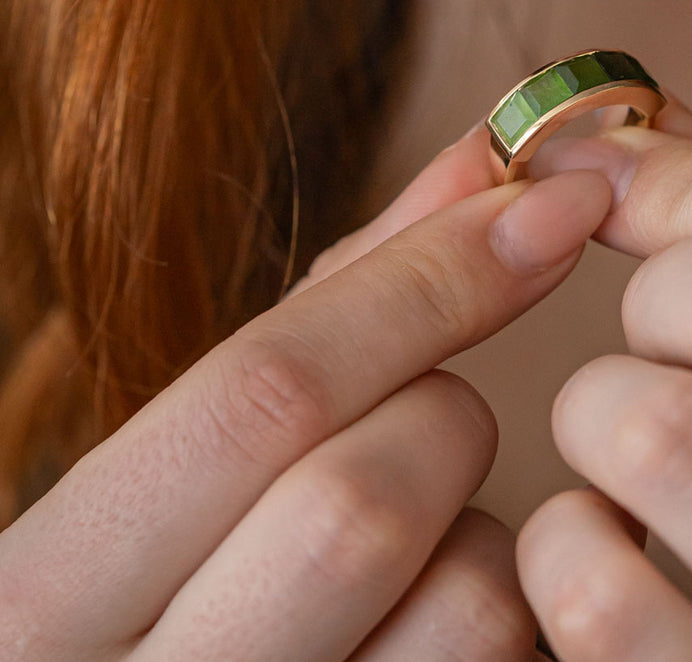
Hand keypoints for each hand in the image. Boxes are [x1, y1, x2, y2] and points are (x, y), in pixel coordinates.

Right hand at [0, 124, 613, 661]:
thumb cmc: (170, 586)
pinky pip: (504, 656)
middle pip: (371, 493)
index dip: (429, 278)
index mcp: (44, 596)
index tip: (550, 204)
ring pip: (470, 594)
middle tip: (429, 412)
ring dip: (476, 526)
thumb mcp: (192, 456)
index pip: (267, 391)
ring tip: (410, 545)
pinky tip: (427, 616)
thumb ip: (337, 303)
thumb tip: (478, 168)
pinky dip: (501, 607)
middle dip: (441, 412)